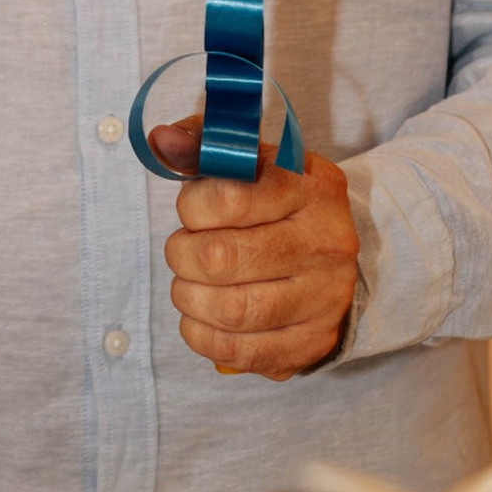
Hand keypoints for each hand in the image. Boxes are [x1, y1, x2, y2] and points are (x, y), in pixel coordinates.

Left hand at [159, 131, 361, 378]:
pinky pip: (239, 351)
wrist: (330, 255)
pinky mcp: (313, 342)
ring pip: (230, 311)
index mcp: (313, 187)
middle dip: (183, 255)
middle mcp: (328, 242)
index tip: (194, 211)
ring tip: (190, 284)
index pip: (229, 197)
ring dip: (189, 298)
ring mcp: (326, 297)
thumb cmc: (275, 205)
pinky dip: (203, 335)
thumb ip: (202, 148)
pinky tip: (202, 317)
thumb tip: (161, 140)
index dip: (192, 207)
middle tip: (184, 251)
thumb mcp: (250, 163)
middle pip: (221, 259)